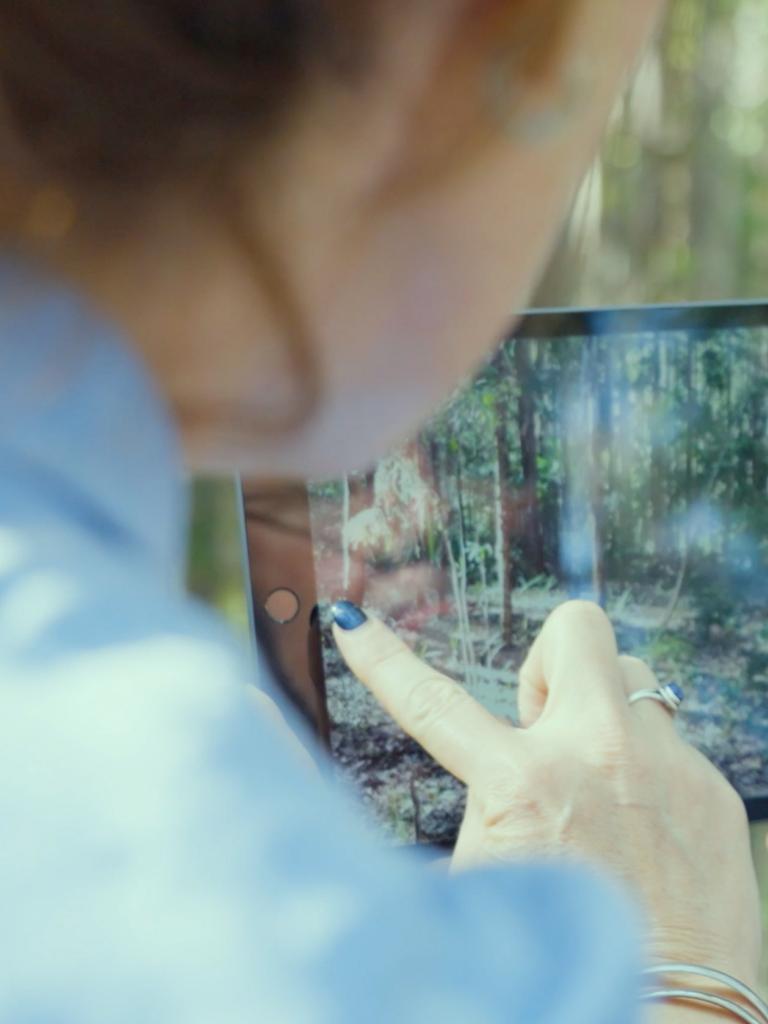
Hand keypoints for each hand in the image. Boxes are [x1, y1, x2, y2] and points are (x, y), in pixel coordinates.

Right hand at [333, 600, 761, 995]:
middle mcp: (599, 756)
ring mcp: (667, 766)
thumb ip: (458, 828)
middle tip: (544, 724)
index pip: (432, 702)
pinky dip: (648, 769)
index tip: (353, 621)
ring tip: (597, 782)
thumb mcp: (480, 890)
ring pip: (634, 680)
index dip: (383, 658)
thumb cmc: (560, 963)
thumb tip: (419, 801)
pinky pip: (672, 744)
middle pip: (577, 629)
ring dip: (606, 715)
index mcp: (522, 786)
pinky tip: (642, 829)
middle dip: (551, 662)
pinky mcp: (715, 791)